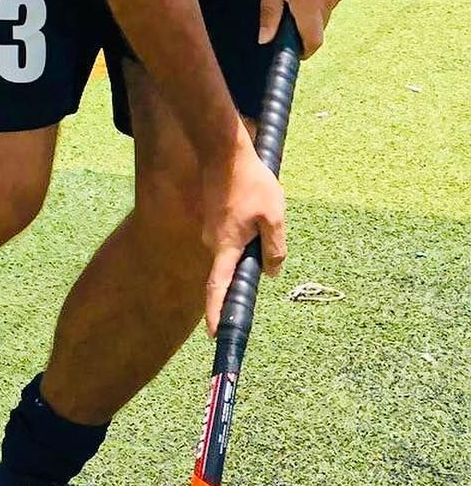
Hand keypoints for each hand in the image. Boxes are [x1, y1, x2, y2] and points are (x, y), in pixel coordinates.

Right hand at [201, 127, 286, 333]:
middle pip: (233, 265)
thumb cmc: (249, 182)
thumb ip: (274, 248)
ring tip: (261, 203)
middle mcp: (213, 242)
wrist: (221, 150)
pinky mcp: (214, 217)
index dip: (217, 313)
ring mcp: (211, 230)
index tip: (215, 334)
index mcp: (226, 247)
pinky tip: (253, 199)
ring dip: (251, 235)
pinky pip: (231, 231)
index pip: (219, 289)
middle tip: (266, 226)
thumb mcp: (273, 216)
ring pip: (235, 246)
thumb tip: (272, 271)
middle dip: (251, 259)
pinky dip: (245, 223)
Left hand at [258, 0, 349, 57]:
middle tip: (284, 7)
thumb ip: (269, 11)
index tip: (292, 50)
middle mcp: (329, 1)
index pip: (313, 42)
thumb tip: (265, 40)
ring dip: (309, 6)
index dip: (304, 51)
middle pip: (318, 27)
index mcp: (308, 3)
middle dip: (302, 25)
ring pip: (324, 11)